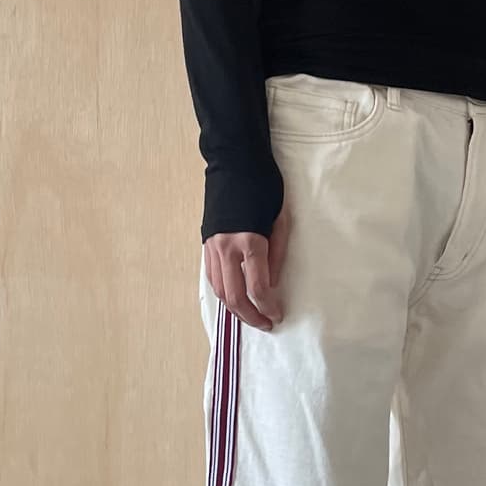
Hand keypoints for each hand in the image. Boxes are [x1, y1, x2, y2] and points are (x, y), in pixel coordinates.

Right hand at [203, 200, 290, 330]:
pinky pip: (212, 277)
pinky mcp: (205, 242)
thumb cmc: (263, 187)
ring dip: (235, 308)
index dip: (268, 307)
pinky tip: (235, 297)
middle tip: (265, 323)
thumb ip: (277, 254)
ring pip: (219, 290)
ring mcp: (212, 246)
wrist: (234, 162)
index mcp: (250, 241)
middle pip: (235, 297)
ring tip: (251, 314)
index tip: (277, 315)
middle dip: (250, 316)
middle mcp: (227, 248)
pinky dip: (223, 292)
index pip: (257, 288)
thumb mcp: (280, 219)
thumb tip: (272, 282)